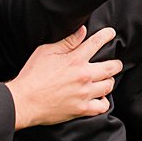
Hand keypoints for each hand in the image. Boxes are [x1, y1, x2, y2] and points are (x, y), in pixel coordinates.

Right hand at [5, 25, 122, 128]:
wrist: (25, 101)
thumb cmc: (33, 75)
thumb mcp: (46, 51)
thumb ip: (67, 42)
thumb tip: (82, 31)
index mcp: (75, 60)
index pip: (97, 43)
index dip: (106, 35)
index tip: (111, 33)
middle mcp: (84, 76)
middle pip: (111, 67)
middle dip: (116, 64)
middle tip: (115, 64)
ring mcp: (84, 93)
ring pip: (108, 86)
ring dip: (109, 81)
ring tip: (105, 80)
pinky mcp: (82, 109)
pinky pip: (102, 106)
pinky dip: (103, 102)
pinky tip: (99, 98)